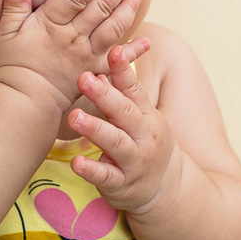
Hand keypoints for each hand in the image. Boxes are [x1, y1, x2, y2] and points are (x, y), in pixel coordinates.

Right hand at [0, 0, 142, 107]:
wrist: (25, 103)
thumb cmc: (13, 67)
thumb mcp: (5, 35)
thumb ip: (13, 9)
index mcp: (50, 25)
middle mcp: (72, 38)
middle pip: (99, 9)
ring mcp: (86, 55)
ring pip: (113, 29)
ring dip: (128, 10)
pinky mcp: (94, 71)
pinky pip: (118, 61)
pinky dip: (134, 51)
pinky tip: (146, 41)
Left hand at [67, 40, 177, 214]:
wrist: (166, 188)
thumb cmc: (144, 143)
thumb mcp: (142, 117)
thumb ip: (124, 92)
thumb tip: (107, 52)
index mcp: (146, 116)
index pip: (134, 89)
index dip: (123, 70)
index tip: (112, 50)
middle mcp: (143, 136)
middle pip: (125, 113)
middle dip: (104, 96)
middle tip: (83, 78)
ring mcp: (133, 161)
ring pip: (116, 143)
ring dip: (96, 130)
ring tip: (75, 117)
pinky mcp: (121, 184)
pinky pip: (106, 177)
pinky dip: (92, 170)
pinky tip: (76, 163)